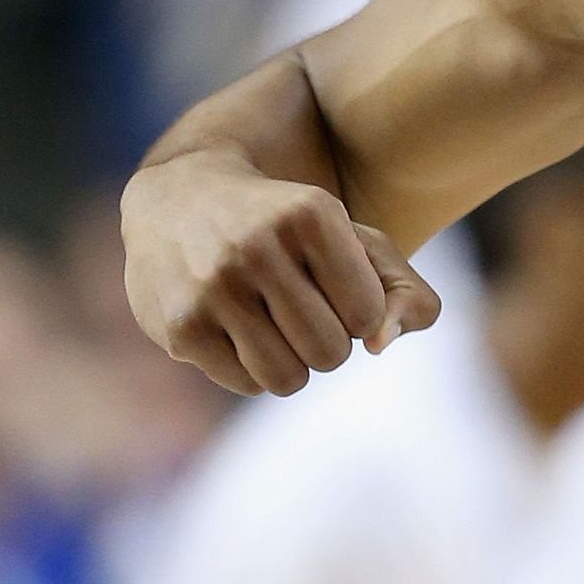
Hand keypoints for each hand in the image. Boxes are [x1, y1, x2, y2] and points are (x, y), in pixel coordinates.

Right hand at [121, 155, 440, 396]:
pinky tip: (239, 328)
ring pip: (288, 379)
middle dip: (329, 342)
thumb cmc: (292, 230)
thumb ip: (404, 292)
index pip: (369, 316)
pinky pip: (247, 385)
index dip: (360, 312)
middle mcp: (258, 246)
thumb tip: (380, 344)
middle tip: (306, 311)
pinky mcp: (179, 326)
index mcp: (311, 215)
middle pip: (330, 353)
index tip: (338, 290)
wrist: (182, 198)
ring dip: (293, 363)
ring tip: (277, 324)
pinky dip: (254, 368)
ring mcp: (213, 287)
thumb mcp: (357, 240)